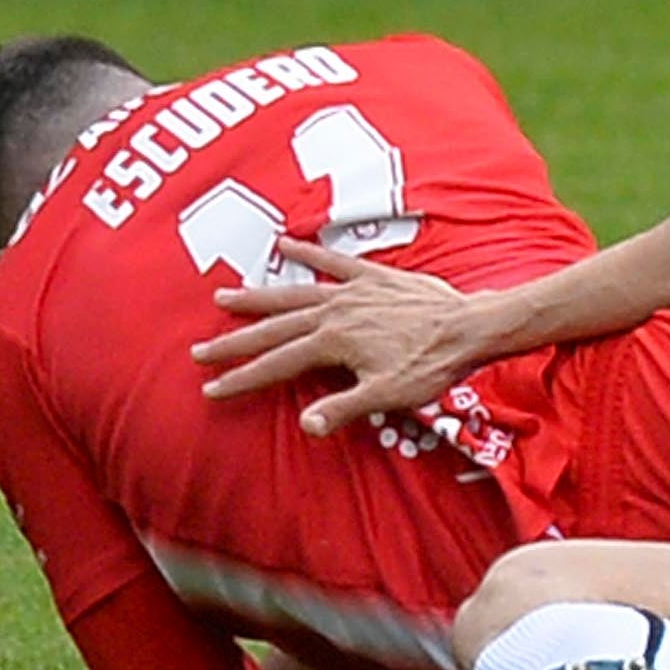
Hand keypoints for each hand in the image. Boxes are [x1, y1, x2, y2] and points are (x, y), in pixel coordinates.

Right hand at [192, 238, 491, 436]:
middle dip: (236, 341)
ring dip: (258, 296)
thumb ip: (343, 409)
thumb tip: (305, 426)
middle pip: (275, 328)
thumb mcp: (387, 395)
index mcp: (333, 343)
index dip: (242, 378)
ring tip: (224, 296)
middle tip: (199, 350)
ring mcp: (353, 290)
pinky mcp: (374, 276)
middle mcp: (335, 312)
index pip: (277, 365)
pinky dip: (308, 250)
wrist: (470, 326)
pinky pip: (334, 259)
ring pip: (294, 293)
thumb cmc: (431, 366)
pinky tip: (284, 243)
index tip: (211, 389)